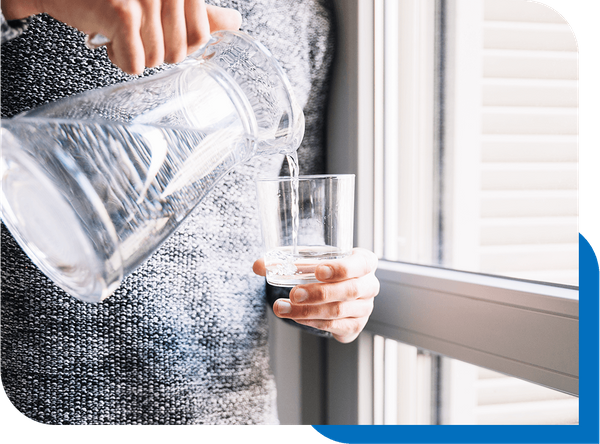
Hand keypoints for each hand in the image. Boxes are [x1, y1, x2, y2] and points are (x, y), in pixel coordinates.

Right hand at [0, 0, 241, 74]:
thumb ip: (200, 12)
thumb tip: (235, 23)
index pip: (200, 37)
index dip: (178, 45)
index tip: (157, 33)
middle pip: (177, 52)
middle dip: (152, 49)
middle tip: (131, 30)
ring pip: (156, 60)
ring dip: (133, 54)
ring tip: (117, 30)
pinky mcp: (124, 14)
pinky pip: (135, 64)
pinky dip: (118, 60)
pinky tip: (107, 39)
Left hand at [253, 248, 379, 343]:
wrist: (340, 293)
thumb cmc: (327, 272)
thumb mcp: (312, 261)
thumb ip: (286, 261)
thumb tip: (258, 265)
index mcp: (365, 262)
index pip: (360, 264)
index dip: (340, 268)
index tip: (318, 271)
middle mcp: (369, 285)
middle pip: (348, 290)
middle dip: (318, 293)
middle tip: (294, 294)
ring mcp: (365, 307)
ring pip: (337, 310)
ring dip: (308, 310)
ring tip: (283, 307)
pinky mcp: (355, 325)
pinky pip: (334, 326)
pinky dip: (313, 322)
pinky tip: (295, 317)